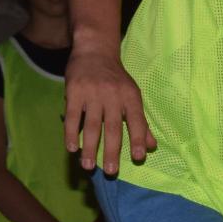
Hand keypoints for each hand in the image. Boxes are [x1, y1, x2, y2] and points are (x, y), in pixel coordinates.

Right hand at [64, 42, 155, 175]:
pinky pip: (73, 116)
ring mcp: (93, 93)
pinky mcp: (74, 91)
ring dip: (90, 147)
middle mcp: (113, 95)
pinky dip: (72, 133)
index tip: (139, 157)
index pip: (137, 121)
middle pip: (113, 127)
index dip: (138, 138)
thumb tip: (151, 147)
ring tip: (88, 166)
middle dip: (112, 151)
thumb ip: (140, 122)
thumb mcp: (132, 95)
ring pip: (92, 125)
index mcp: (130, 96)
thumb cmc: (116, 78)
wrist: (94, 50)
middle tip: (111, 171)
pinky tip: (71, 148)